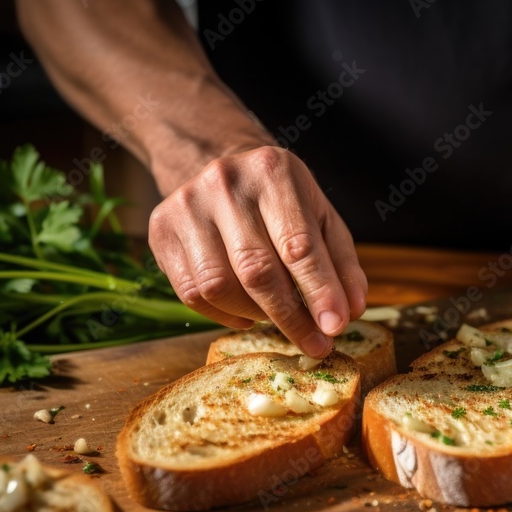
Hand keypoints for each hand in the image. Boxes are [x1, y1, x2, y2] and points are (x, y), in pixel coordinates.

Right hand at [148, 146, 367, 357]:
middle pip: (257, 270)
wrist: (220, 166)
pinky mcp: (161, 230)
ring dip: (255, 315)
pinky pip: (191, 293)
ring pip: (219, 286)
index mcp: (274, 171)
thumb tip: (351, 311)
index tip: (336, 327)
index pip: (299, 244)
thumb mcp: (321, 218)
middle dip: (290, 317)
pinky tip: (246, 311)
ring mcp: (186, 205)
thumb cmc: (280, 201)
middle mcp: (225, 183)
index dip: (319, 291)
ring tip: (279, 318)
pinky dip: (224, 314)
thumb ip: (341, 263)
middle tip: (315, 345)